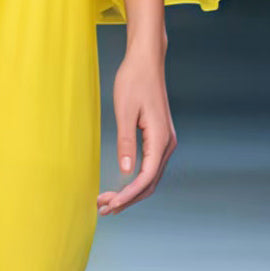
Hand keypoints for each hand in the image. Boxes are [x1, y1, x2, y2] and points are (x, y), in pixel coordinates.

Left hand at [97, 41, 176, 216]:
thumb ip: (125, 143)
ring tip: (107, 202)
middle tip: (102, 209)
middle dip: (127, 200)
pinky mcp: (158, 139)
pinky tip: (120, 187)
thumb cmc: (134, 81)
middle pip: (149, 184)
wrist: (146, 61)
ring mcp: (164, 142)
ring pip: (150, 179)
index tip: (110, 205)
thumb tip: (126, 171)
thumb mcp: (125, 112)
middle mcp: (166, 144)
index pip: (146, 178)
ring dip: (130, 193)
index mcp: (160, 139)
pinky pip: (149, 169)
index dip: (128, 196)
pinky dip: (135, 182)